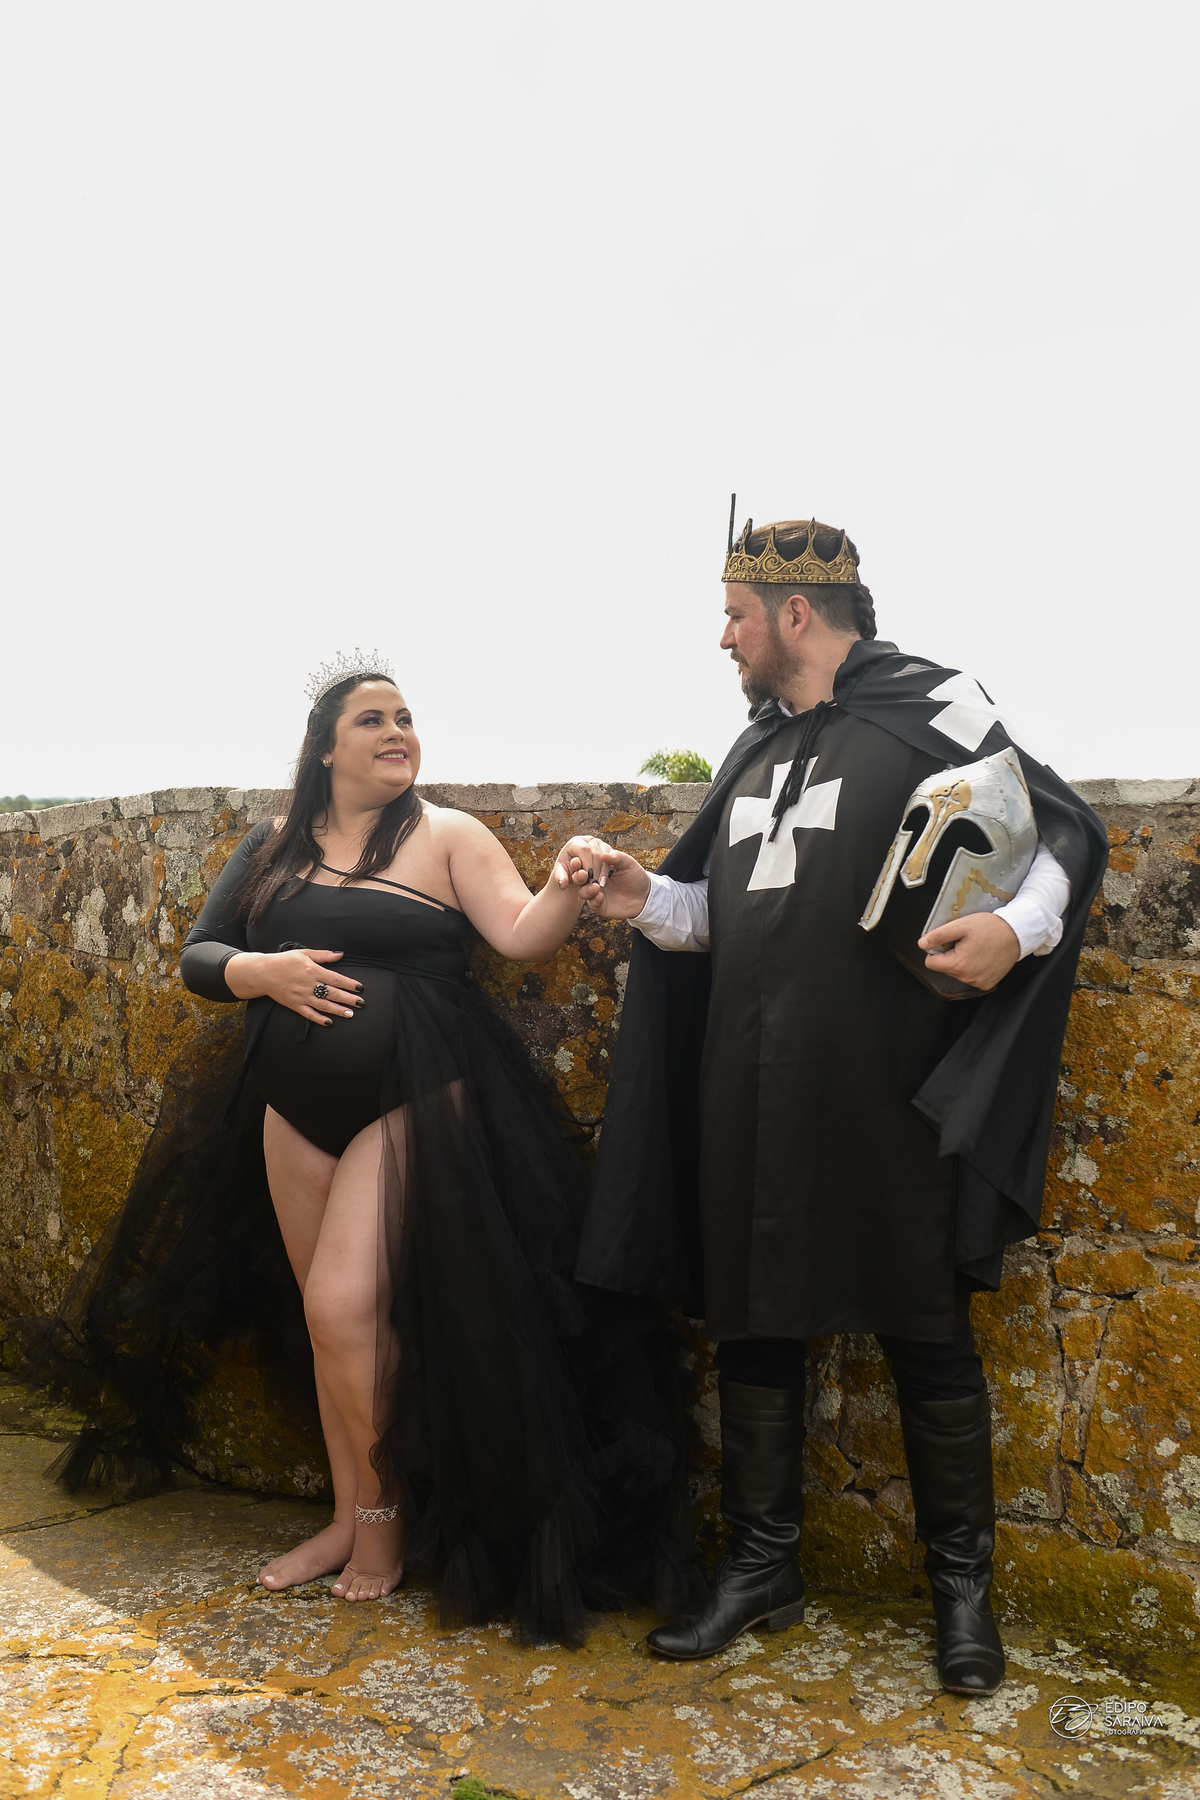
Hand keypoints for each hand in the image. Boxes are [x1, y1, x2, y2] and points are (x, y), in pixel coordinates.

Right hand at [223, 948, 364, 1022]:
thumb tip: (339, 954)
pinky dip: (319, 1019)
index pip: (335, 978)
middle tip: (361, 1003)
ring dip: (338, 1010)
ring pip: (323, 1005)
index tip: (359, 988)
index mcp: (312, 970)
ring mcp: (301, 996)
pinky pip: (309, 1014)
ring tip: (350, 1014)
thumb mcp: (304, 953)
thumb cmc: (284, 961)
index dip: (349, 984)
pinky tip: (329, 1022)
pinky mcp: (294, 1005)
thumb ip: (323, 955)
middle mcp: (308, 984)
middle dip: (348, 999)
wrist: (263, 972)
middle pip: (332, 993)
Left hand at [553, 836, 617, 897]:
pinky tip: (604, 880)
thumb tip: (563, 883)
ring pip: (605, 855)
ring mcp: (599, 843)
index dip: (587, 863)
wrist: (576, 871)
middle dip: (595, 869)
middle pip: (596, 852)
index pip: (584, 849)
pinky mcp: (607, 849)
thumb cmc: (567, 871)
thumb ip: (560, 878)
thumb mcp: (562, 874)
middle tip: (594, 883)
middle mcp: (588, 840)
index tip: (587, 877)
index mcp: (575, 842)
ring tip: (599, 884)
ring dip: (603, 871)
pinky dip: (608, 870)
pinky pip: (612, 858)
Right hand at [554, 835, 650, 919]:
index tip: (580, 859)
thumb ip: (616, 858)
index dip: (582, 861)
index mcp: (598, 867)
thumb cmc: (636, 876)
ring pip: (583, 891)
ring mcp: (596, 893)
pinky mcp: (600, 906)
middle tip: (584, 874)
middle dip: (580, 875)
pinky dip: (595, 899)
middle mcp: (594, 880)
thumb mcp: (628, 863)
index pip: (586, 862)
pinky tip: (600, 896)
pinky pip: (593, 903)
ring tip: (597, 886)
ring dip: (587, 889)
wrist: (645, 895)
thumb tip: (603, 854)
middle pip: (580, 877)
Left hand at [918, 912, 1020, 991]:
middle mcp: (967, 978)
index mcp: (958, 965)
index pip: (931, 963)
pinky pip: (971, 977)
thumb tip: (922, 944)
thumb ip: (938, 935)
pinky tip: (983, 956)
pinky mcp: (987, 984)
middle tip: (965, 942)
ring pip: (958, 973)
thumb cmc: (991, 928)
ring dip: (962, 961)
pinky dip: (974, 967)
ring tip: (976, 948)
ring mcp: (978, 982)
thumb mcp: (961, 925)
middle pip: (945, 968)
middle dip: (951, 955)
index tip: (948, 942)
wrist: (1016, 933)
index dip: (936, 950)